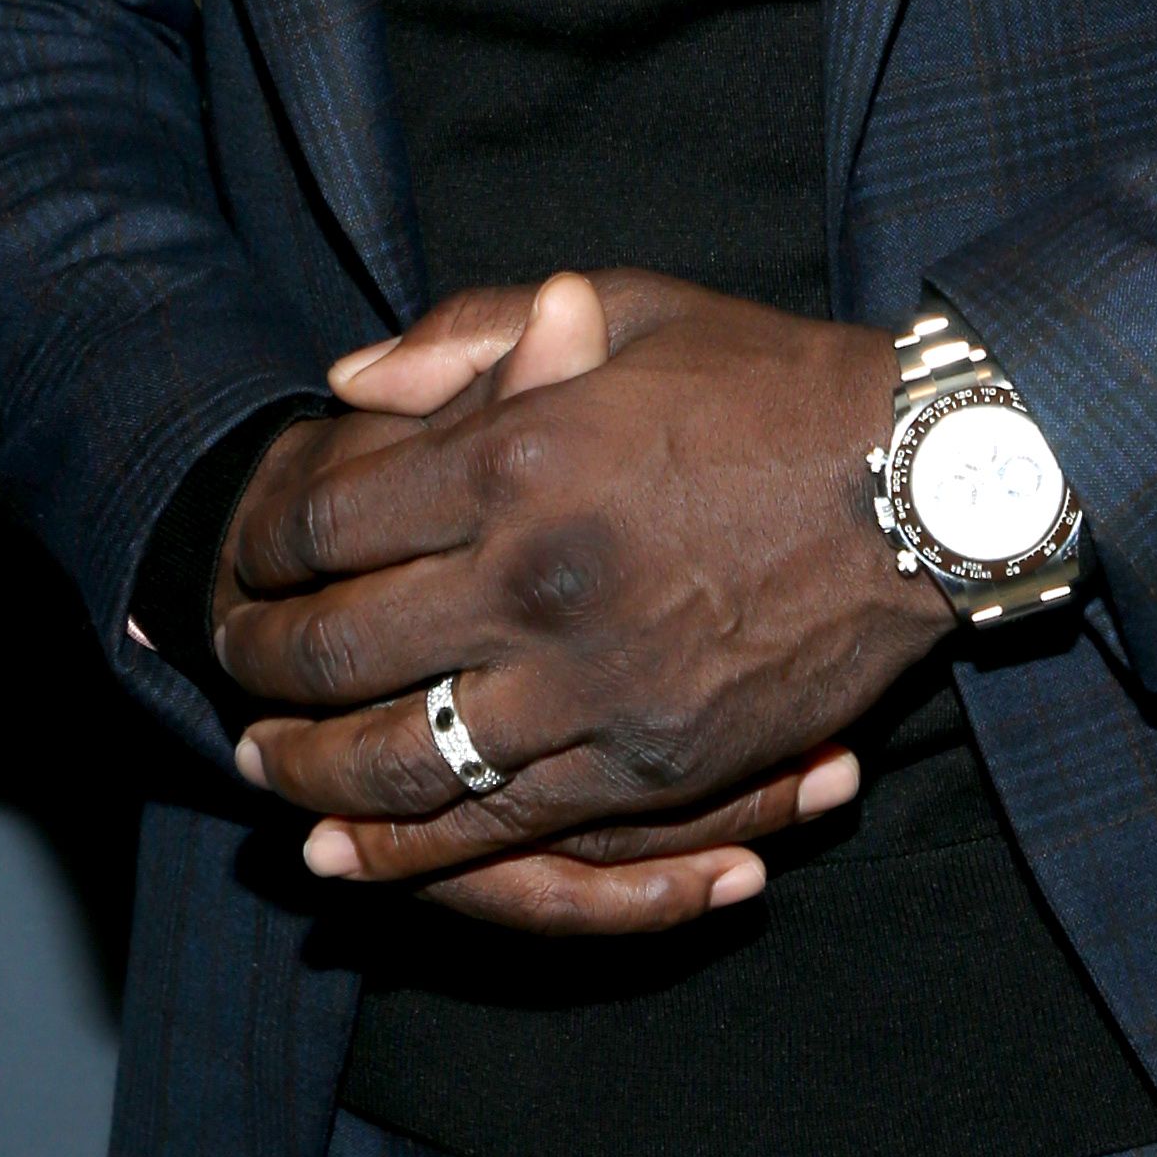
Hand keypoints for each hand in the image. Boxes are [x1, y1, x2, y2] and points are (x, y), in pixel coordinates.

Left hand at [212, 266, 940, 937]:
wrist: (927, 481)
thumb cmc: (766, 380)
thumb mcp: (623, 306)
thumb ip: (473, 336)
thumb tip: (346, 384)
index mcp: (522, 458)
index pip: (327, 523)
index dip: (260, 550)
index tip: (242, 561)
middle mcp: (541, 581)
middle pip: (337, 652)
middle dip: (260, 665)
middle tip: (229, 667)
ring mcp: (597, 686)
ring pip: (400, 762)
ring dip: (311, 775)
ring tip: (267, 772)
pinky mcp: (654, 763)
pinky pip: (502, 826)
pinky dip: (410, 850)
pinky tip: (352, 849)